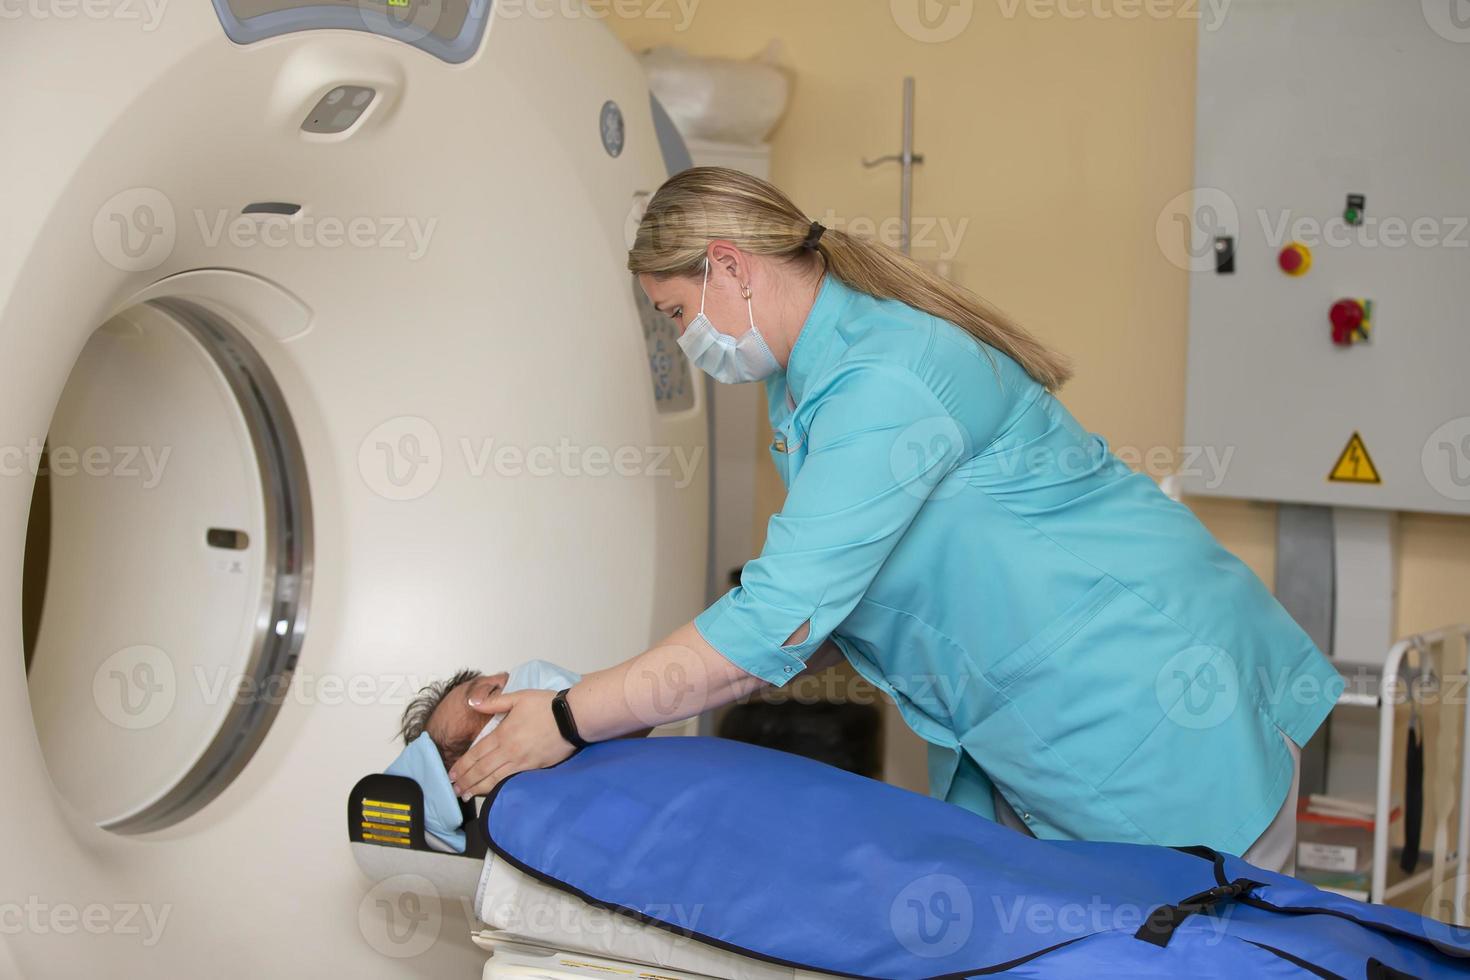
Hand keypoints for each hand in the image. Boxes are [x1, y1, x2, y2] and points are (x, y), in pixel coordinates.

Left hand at [447, 688, 573, 798]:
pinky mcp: (534, 768)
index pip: (476, 754)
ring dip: (478, 788)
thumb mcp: (518, 697)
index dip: (462, 766)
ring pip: (494, 779)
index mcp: (502, 734)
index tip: (451, 774)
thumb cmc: (546, 705)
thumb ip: (494, 702)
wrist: (572, 718)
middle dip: (466, 781)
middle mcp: (509, 751)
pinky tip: (491, 792)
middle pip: (482, 770)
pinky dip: (497, 788)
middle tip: (454, 790)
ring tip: (466, 795)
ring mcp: (522, 762)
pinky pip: (511, 781)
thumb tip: (473, 702)